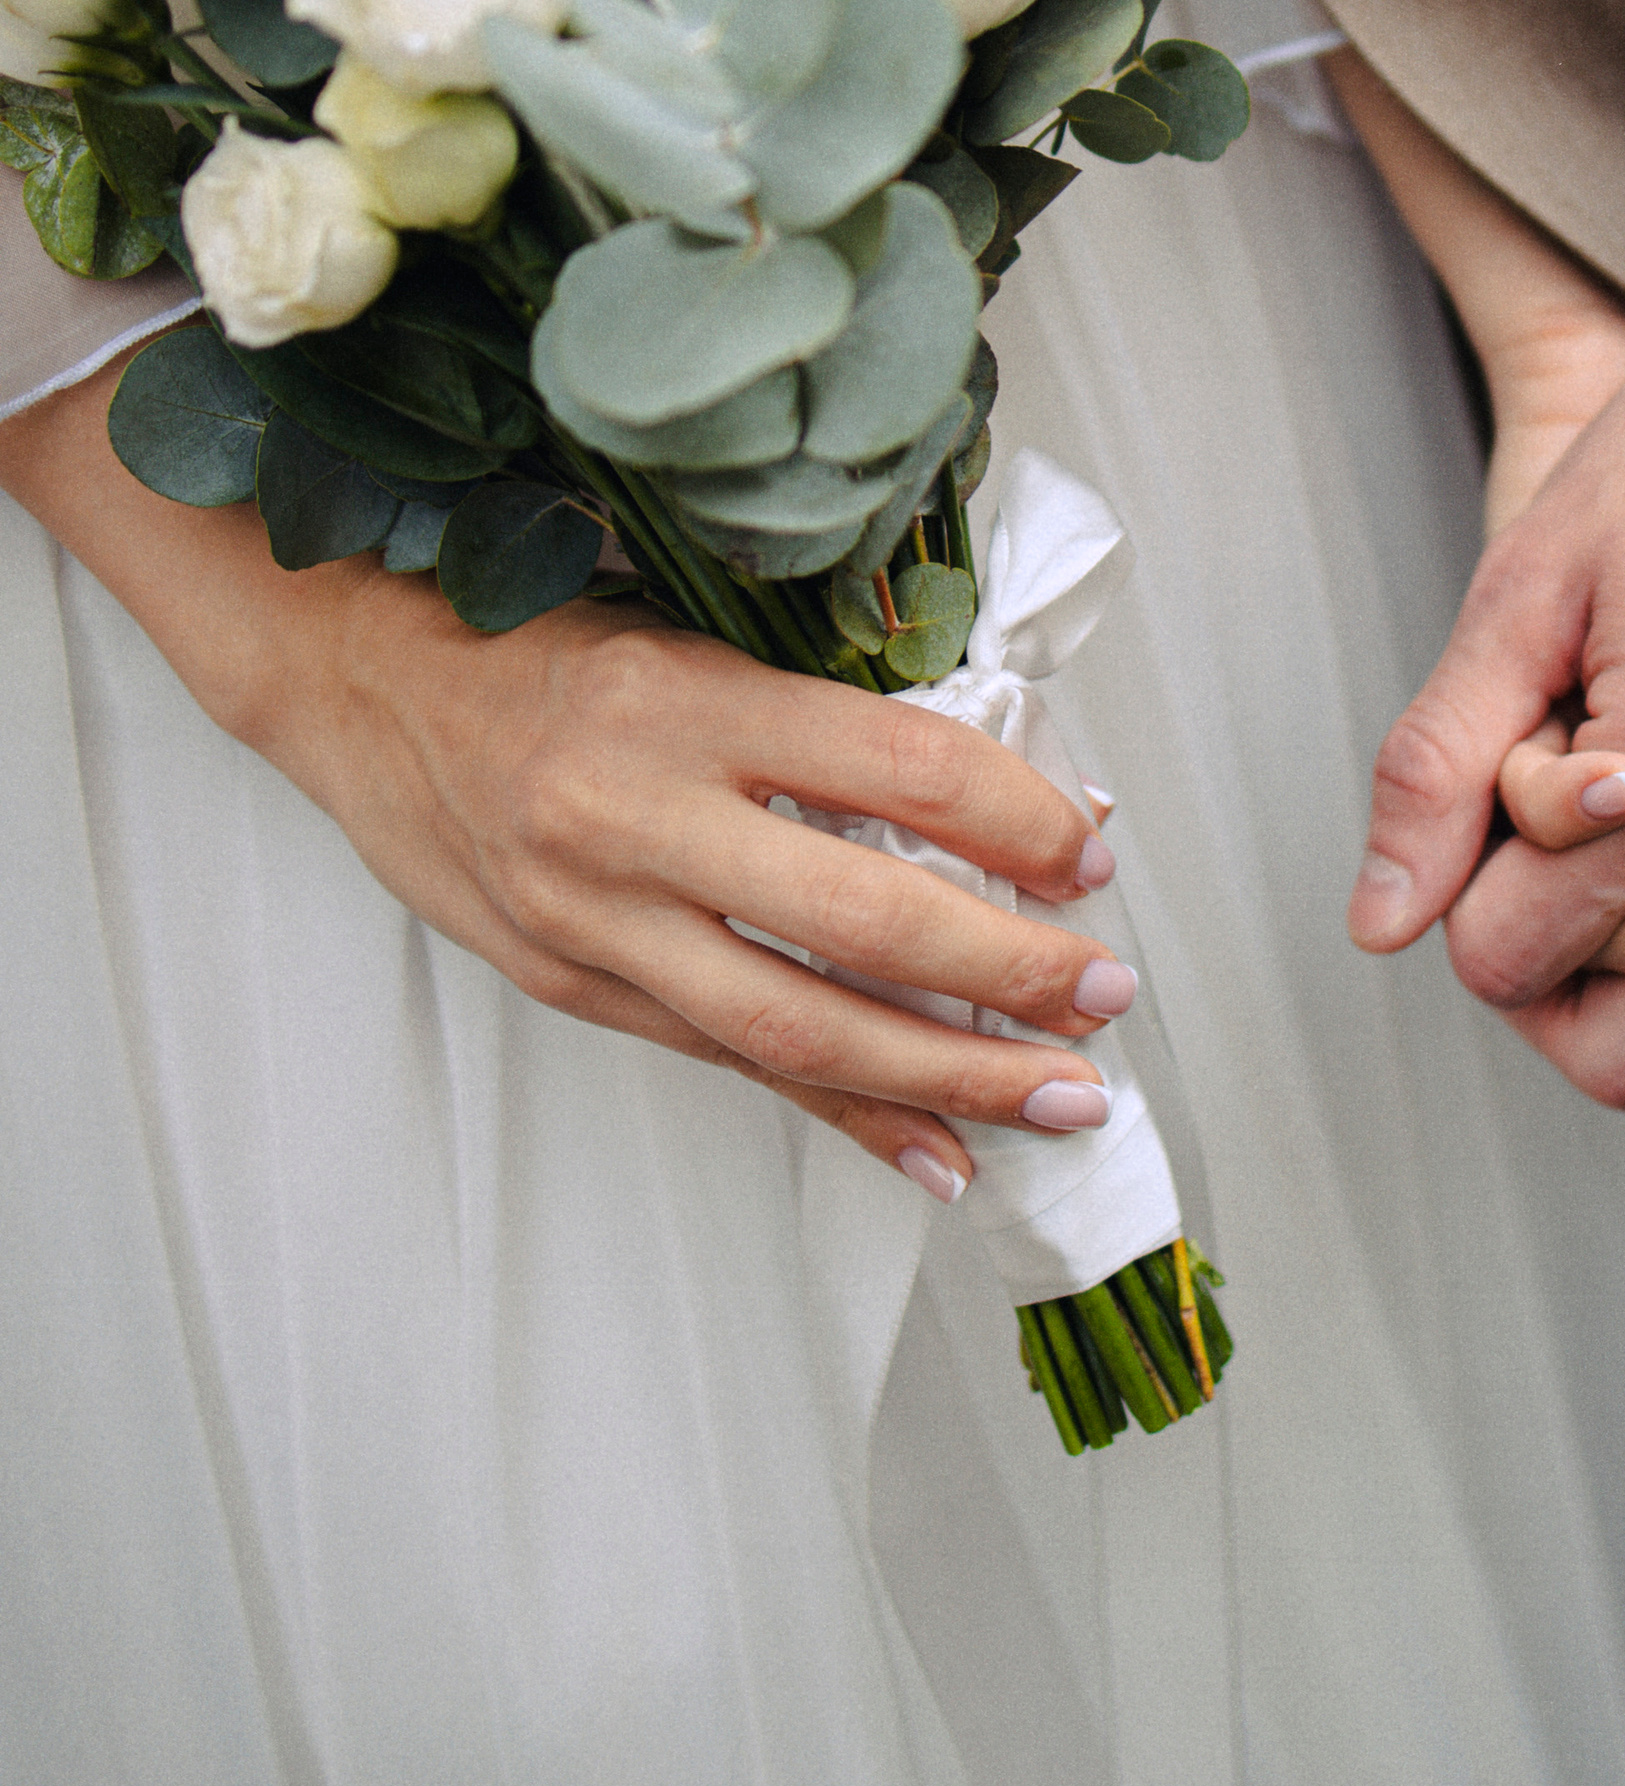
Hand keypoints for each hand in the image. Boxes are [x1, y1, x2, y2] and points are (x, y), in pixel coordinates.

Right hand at [0, 361, 1127, 1197]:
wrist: (358, 682)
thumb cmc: (547, 639)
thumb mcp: (692, 632)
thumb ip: (825, 721)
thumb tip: (1002, 799)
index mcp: (688, 696)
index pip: (899, 764)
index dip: (1016, 816)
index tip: (1092, 849)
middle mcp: (638, 815)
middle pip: (863, 918)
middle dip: (1009, 972)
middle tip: (1105, 992)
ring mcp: (598, 918)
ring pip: (801, 1026)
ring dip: (947, 1074)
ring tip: (1055, 1096)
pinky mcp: (573, 984)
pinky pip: (733, 1063)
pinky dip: (844, 1116)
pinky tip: (934, 1153)